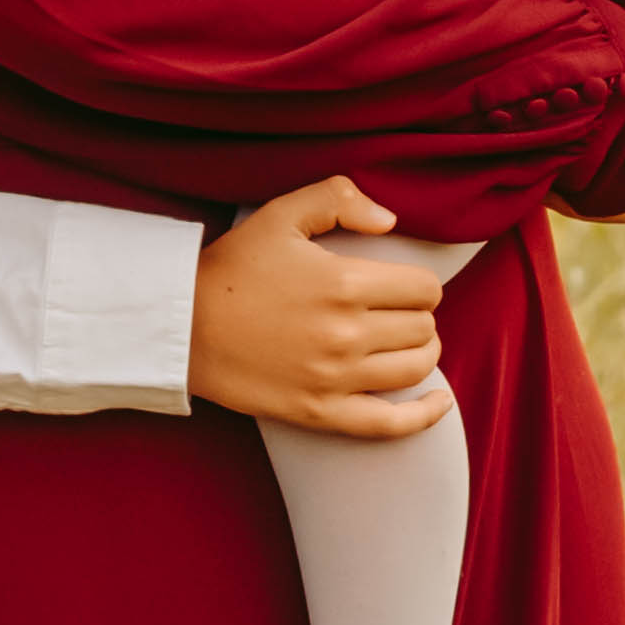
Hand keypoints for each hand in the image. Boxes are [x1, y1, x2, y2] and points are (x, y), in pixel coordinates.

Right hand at [188, 179, 452, 436]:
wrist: (185, 326)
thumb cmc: (234, 267)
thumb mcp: (281, 214)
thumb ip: (339, 199)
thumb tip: (389, 221)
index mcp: (344, 283)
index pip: (423, 288)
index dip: (420, 283)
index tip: (402, 283)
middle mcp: (347, 334)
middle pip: (424, 328)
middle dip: (419, 315)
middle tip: (396, 310)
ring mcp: (335, 378)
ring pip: (416, 369)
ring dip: (422, 352)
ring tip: (405, 341)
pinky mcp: (321, 412)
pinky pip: (391, 425)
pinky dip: (425, 416)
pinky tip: (440, 403)